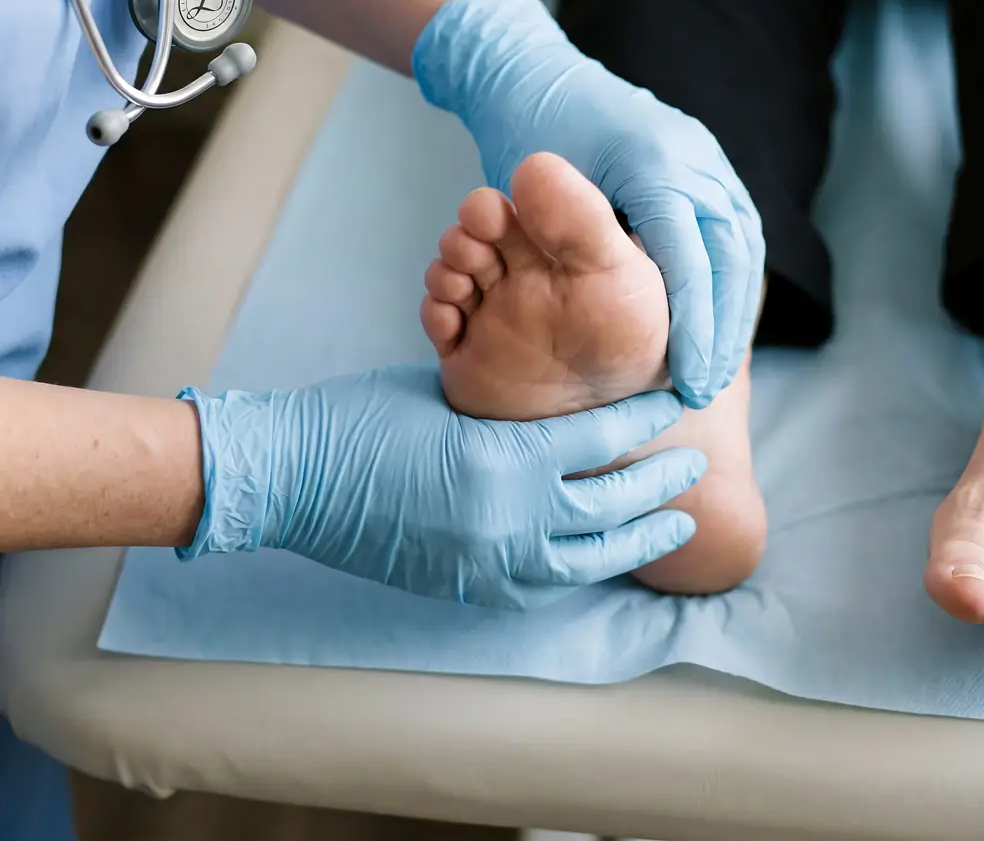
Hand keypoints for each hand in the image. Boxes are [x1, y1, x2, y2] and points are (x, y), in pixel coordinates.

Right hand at [177, 365, 702, 608]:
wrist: (291, 480)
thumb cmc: (359, 419)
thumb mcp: (449, 395)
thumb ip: (512, 414)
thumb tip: (565, 420)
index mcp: (504, 460)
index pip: (601, 439)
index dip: (644, 418)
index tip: (675, 401)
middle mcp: (508, 522)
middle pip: (612, 509)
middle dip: (660, 486)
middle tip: (693, 465)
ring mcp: (488, 564)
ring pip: (589, 559)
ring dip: (636, 540)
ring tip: (673, 524)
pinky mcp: (467, 588)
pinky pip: (544, 585)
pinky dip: (579, 568)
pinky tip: (599, 554)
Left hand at [412, 0, 764, 407]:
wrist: (537, 78)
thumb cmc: (527, 143)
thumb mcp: (540, 196)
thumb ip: (577, 241)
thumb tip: (620, 312)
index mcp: (656, 165)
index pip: (688, 261)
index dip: (693, 328)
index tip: (687, 382)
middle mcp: (695, 158)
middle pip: (731, 259)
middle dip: (723, 331)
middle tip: (705, 389)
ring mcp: (708, 159)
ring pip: (744, 248)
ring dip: (734, 313)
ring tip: (714, 369)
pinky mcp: (708, 168)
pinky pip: (737, 233)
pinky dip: (730, 285)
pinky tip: (716, 328)